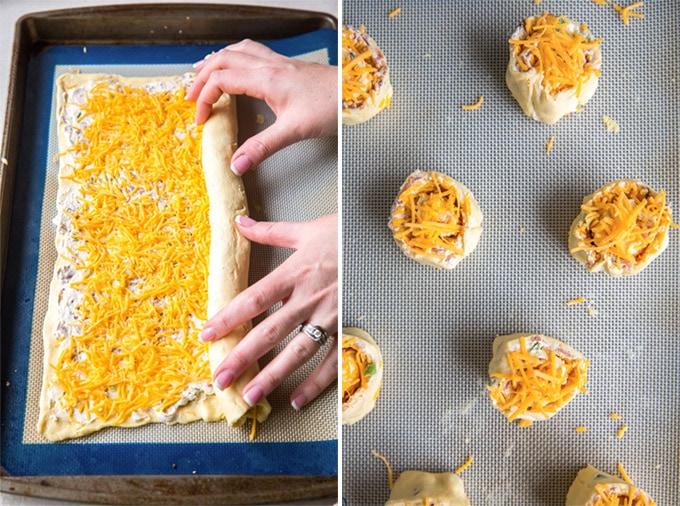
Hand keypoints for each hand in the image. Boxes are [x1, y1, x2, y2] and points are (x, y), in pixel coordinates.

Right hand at [186, 39, 337, 174]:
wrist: (356, 93)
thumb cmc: (330, 107)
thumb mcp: (293, 131)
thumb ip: (262, 148)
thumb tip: (235, 164)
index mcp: (265, 78)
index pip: (221, 80)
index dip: (205, 98)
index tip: (201, 120)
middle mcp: (269, 65)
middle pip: (223, 60)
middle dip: (202, 77)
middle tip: (190, 96)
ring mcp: (279, 63)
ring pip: (237, 51)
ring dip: (217, 61)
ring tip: (203, 71)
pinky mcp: (289, 66)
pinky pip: (253, 53)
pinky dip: (236, 58)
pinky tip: (240, 67)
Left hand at [200, 213, 337, 409]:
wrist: (382, 241)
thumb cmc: (345, 234)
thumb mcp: (306, 230)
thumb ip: (270, 231)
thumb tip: (238, 222)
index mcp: (295, 272)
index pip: (254, 299)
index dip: (229, 317)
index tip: (207, 334)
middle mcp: (309, 298)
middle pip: (270, 331)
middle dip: (243, 356)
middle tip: (221, 379)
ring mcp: (330, 316)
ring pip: (297, 351)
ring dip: (273, 375)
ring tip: (251, 395)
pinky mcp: (348, 327)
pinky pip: (332, 360)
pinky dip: (316, 382)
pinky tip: (296, 399)